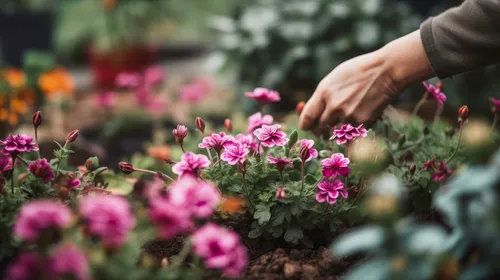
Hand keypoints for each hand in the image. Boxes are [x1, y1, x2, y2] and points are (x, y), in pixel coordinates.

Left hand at [299, 30, 433, 131]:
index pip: (306, 118)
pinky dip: (348, 144)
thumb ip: (321, 96)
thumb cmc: (359, 71)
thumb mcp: (334, 78)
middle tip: (324, 126)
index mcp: (324, 92)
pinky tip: (348, 144)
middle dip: (319, 129)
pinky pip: (350, 140)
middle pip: (318, 129)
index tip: (308, 124)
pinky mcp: (363, 122)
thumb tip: (309, 112)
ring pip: (333, 134)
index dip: (305, 124)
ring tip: (339, 126)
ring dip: (334, 133)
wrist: (387, 70)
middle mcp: (334, 105)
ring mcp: (349, 115)